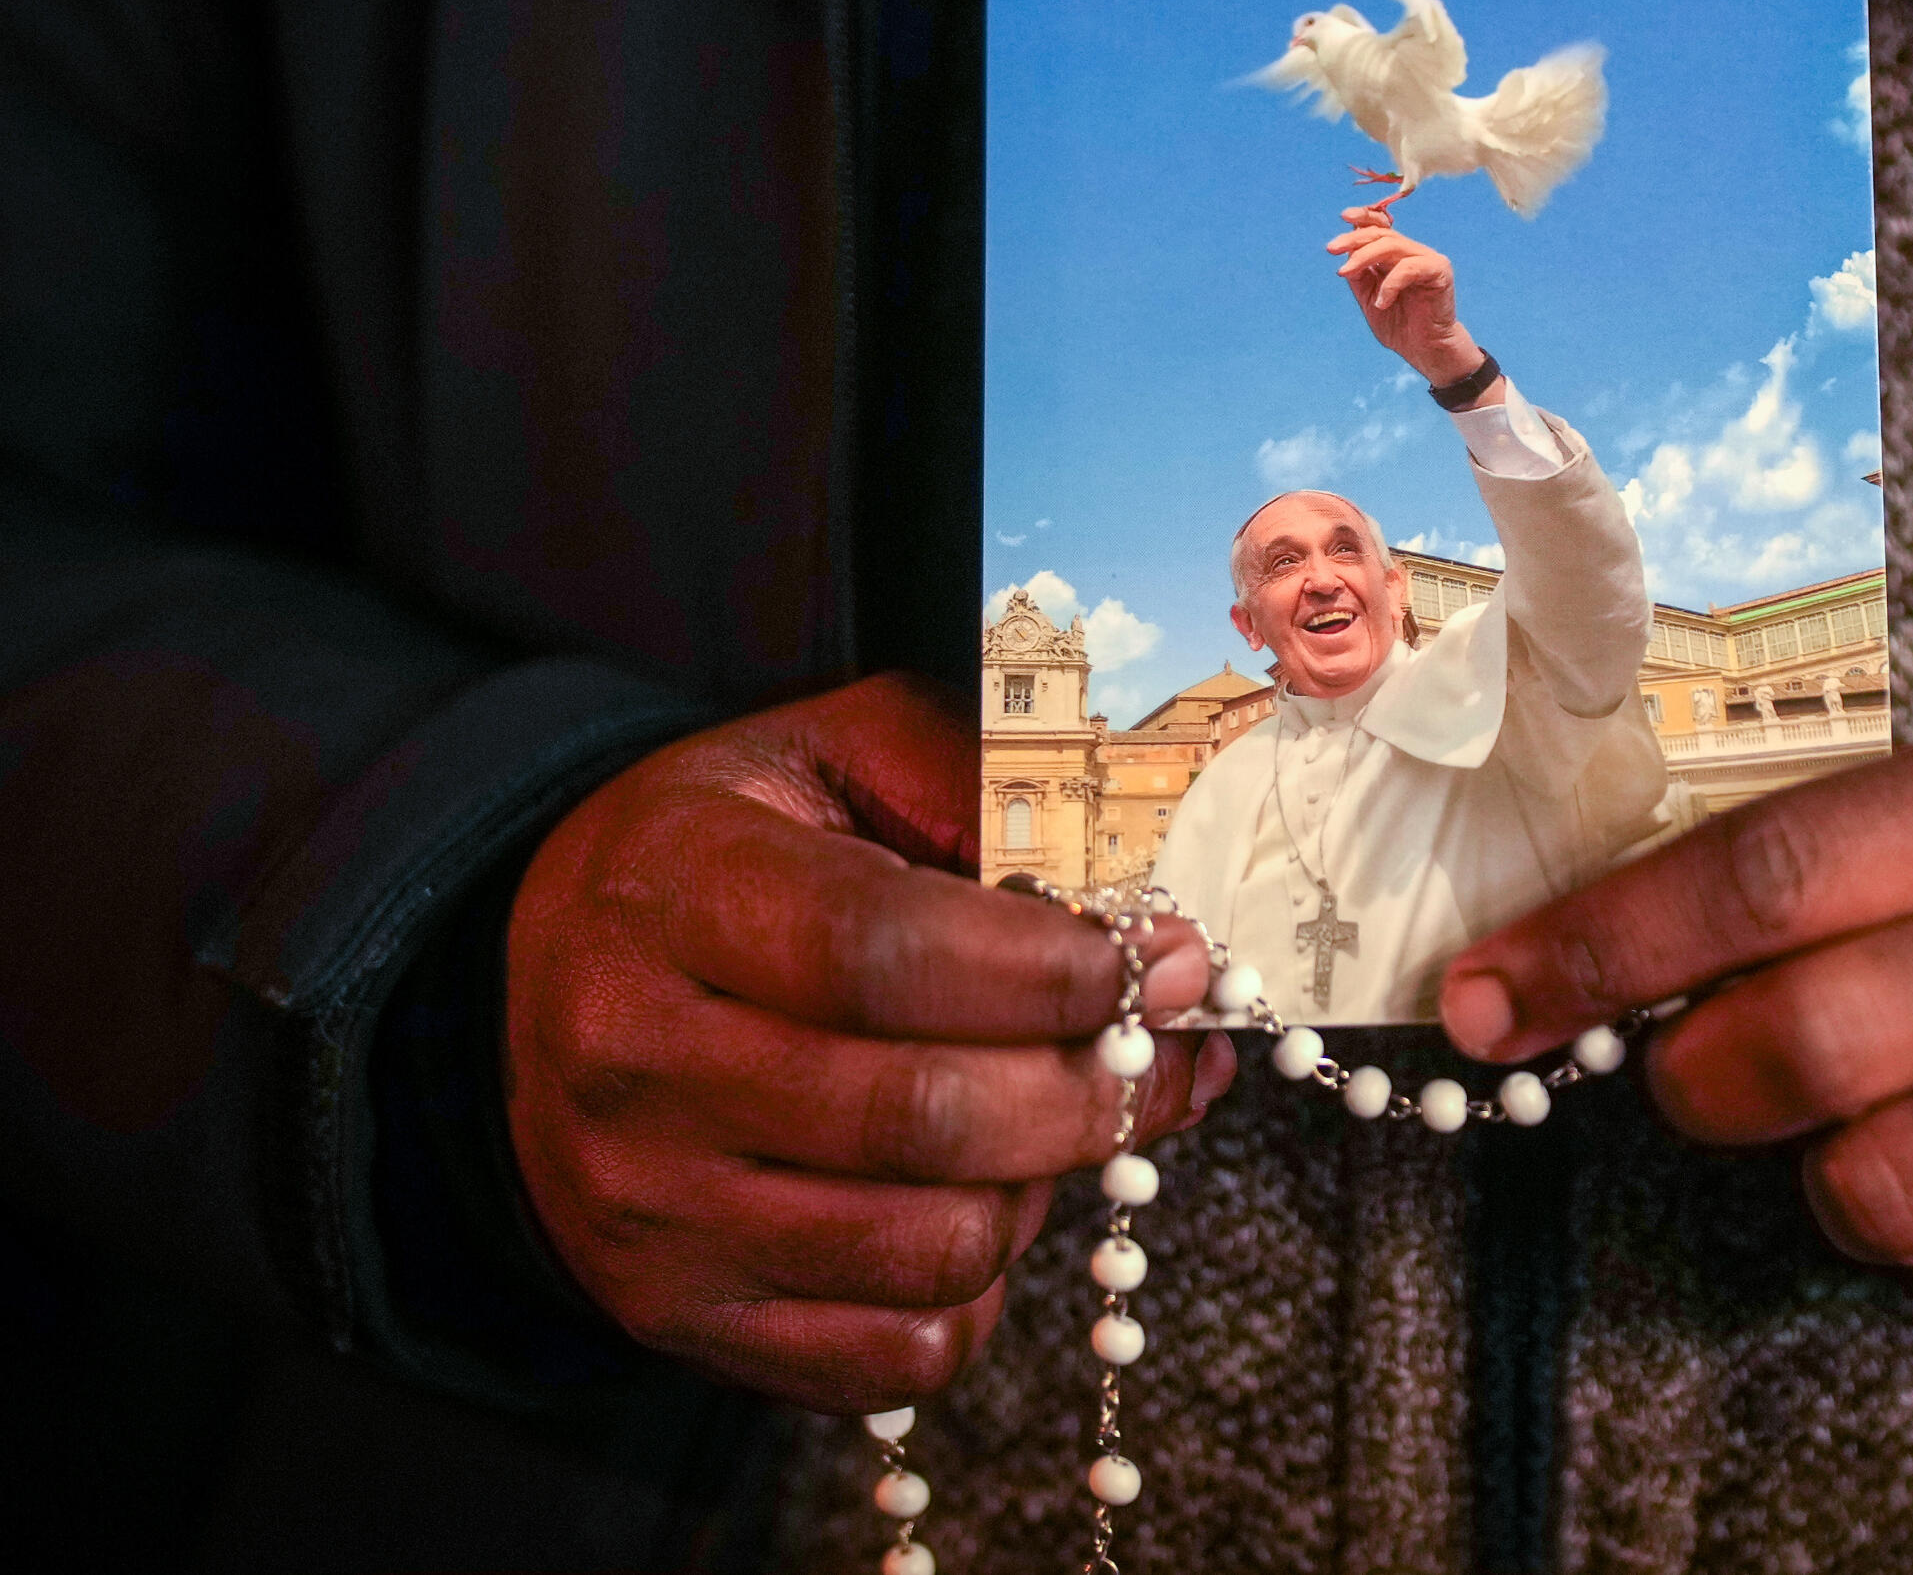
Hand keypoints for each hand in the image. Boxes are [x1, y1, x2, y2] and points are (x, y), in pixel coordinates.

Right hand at [504, 672, 1234, 1411]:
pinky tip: (975, 1198)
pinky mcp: (680, 1314)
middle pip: (927, 1117)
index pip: (884, 955)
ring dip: (1041, 1186)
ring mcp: (651, 1210)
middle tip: (1163, 1046)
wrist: (549, 980)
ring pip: (936, 1249)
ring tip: (1045, 1115)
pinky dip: (980, 1288)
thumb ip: (976, 789)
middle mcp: (637, 1062)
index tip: (1161, 962)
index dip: (1053, 971)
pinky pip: (901, 1354)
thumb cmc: (724, 855)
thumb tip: (1140, 915)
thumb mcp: (829, 756)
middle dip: (1095, 1086)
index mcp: (671, 893)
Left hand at [1326, 206, 1487, 390]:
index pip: (1380, 226)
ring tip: (1346, 273)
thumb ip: (1359, 275)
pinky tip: (1382, 302)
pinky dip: (1391, 283)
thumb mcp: (1369, 298)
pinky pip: (1410, 267)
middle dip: (1353, 239)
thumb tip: (1344, 253)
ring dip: (1364, 256)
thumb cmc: (1398, 325)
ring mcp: (1427, 259)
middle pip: (1381, 234)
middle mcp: (1411, 252)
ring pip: (1392, 245)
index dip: (1363, 216)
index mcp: (1395, 255)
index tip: (1344, 217)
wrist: (1423, 350)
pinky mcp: (1440, 270)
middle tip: (1332, 249)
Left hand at [1436, 723, 1912, 1355]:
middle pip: (1805, 1048)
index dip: (1599, 948)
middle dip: (1704, 1082)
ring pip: (1878, 1192)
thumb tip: (1609, 959)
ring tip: (1909, 1119)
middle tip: (1705, 1074)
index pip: (1766, 873)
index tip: (1479, 1002)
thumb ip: (1833, 862)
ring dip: (1835, 1178)